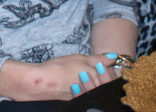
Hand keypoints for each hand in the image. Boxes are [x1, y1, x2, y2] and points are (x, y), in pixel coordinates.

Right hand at [0, 53, 117, 101]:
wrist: (42, 82)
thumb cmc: (60, 68)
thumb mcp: (80, 58)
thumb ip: (99, 59)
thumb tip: (114, 57)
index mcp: (97, 79)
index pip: (112, 76)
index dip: (109, 68)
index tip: (103, 62)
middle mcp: (94, 90)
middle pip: (106, 83)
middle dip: (103, 74)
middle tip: (92, 66)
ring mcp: (86, 95)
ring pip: (97, 87)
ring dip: (95, 79)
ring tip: (84, 72)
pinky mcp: (78, 99)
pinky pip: (88, 92)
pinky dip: (86, 85)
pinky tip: (79, 78)